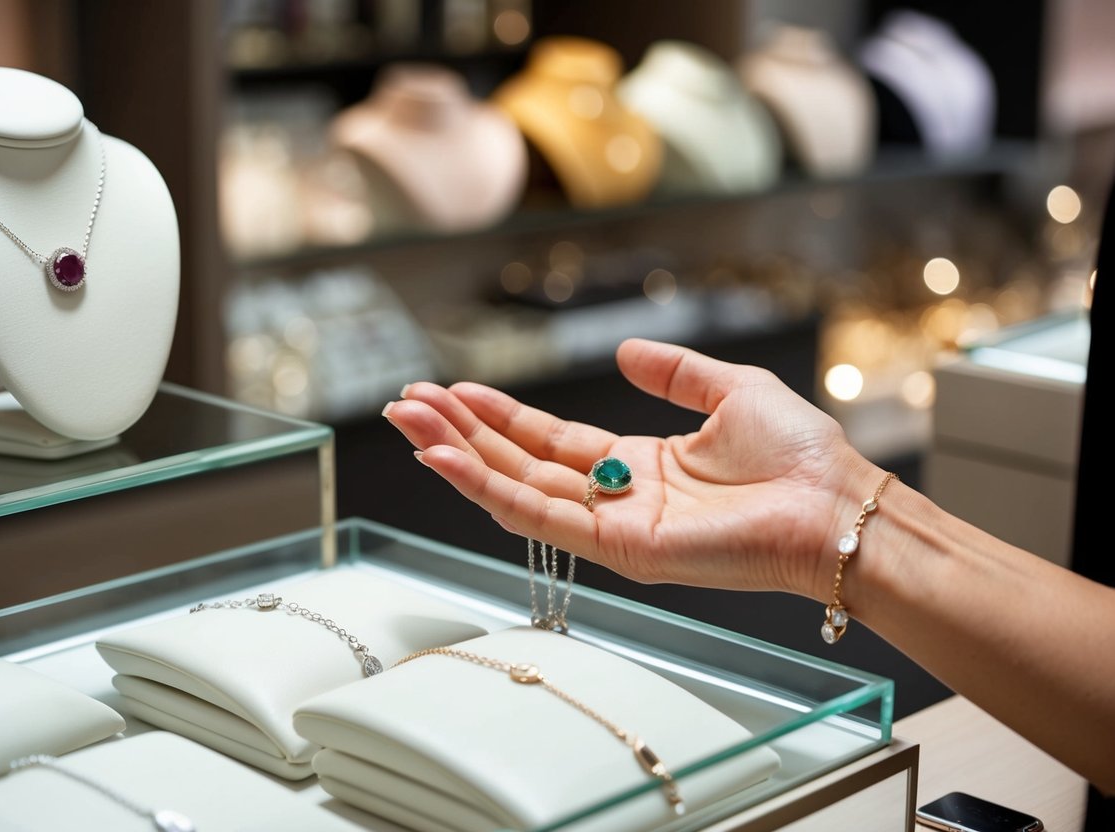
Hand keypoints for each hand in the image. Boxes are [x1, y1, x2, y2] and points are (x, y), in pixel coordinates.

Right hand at [384, 339, 880, 598]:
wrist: (835, 507)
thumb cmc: (801, 458)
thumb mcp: (731, 390)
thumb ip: (675, 372)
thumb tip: (626, 351)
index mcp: (640, 463)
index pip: (550, 440)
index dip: (500, 416)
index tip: (454, 389)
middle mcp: (617, 497)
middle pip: (519, 462)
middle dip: (461, 432)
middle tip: (408, 403)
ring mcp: (611, 526)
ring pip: (515, 488)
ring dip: (458, 455)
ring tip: (409, 422)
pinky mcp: (616, 548)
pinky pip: (538, 516)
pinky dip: (486, 488)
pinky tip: (445, 459)